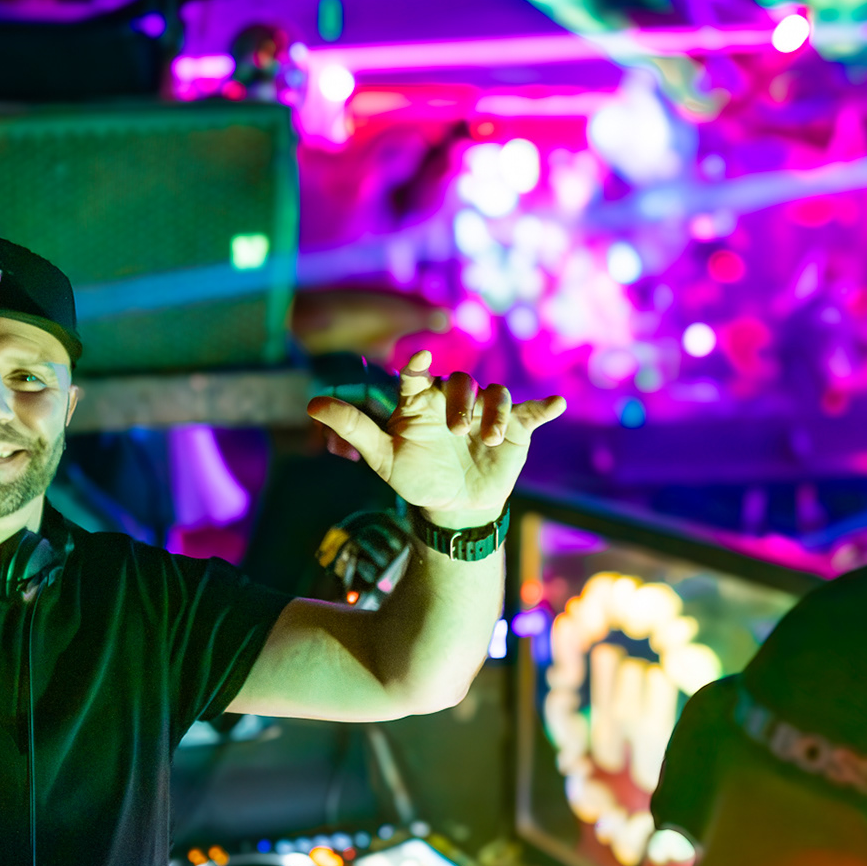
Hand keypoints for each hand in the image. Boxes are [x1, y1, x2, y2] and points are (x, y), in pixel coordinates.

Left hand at [307, 352, 565, 528]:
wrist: (453, 507)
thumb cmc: (415, 476)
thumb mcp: (383, 456)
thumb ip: (352, 428)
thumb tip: (311, 403)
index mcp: (421, 402)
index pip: (419, 375)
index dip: (419, 364)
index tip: (420, 358)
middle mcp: (455, 400)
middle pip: (462, 382)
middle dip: (461, 402)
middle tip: (458, 431)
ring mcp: (487, 412)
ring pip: (495, 393)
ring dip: (493, 412)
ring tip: (486, 440)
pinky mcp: (514, 427)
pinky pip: (531, 411)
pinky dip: (544, 407)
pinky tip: (556, 405)